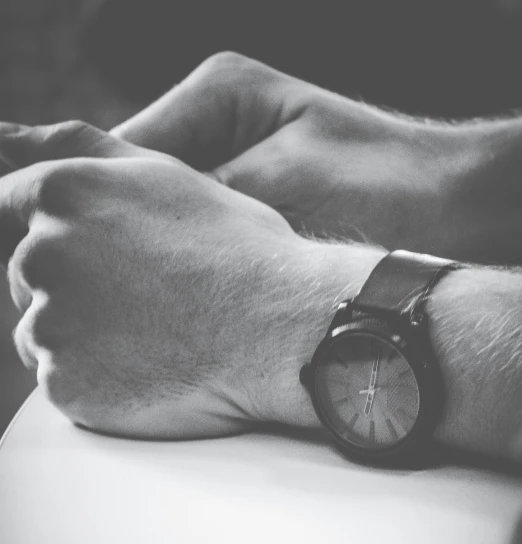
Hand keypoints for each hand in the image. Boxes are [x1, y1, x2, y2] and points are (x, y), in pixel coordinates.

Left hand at [0, 122, 381, 436]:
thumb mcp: (163, 174)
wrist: (282, 330)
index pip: (4, 208)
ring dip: (80, 337)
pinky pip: (60, 381)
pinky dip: (94, 381)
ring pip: (40, 332)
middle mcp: (42, 254)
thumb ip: (75, 146)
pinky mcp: (65, 384)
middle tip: (145, 300)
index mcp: (60, 194)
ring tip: (152, 335)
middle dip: (69, 287)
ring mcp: (51, 323)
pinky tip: (146, 369)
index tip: (92, 258)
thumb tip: (0, 136)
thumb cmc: (235, 251)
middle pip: (25, 277)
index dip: (50, 235)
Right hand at [111, 52, 511, 262]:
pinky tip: (185, 302)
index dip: (95, 203)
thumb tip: (122, 223)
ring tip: (146, 299)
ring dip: (155, 257)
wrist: (456, 211)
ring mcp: (234, 171)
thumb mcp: (281, 183)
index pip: (121, 151)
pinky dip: (191, 270)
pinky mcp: (254, 212)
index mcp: (216, 98)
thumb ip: (197, 199)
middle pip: (136, 187)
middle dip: (123, 234)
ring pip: (164, 220)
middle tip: (112, 287)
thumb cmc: (385, 186)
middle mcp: (218, 128)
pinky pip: (200, 241)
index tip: (78, 255)